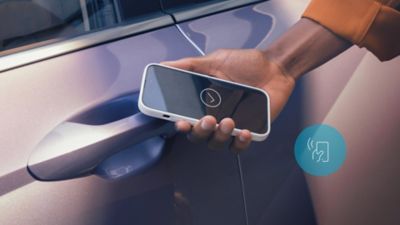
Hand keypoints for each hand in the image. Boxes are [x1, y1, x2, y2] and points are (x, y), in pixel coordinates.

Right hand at [162, 49, 294, 151]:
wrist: (274, 66)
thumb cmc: (245, 64)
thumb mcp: (215, 61)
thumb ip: (190, 65)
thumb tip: (165, 64)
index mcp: (203, 104)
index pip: (187, 120)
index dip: (181, 125)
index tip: (180, 122)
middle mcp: (215, 117)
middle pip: (200, 136)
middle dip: (200, 131)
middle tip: (206, 119)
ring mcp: (232, 126)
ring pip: (218, 143)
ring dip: (219, 136)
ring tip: (227, 121)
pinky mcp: (250, 131)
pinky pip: (240, 146)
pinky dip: (240, 143)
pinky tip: (243, 132)